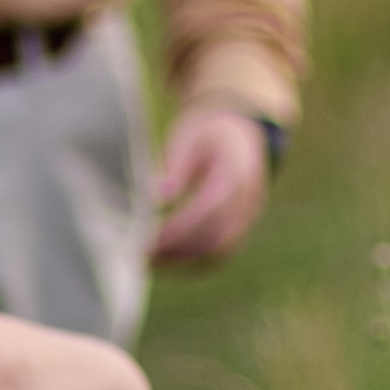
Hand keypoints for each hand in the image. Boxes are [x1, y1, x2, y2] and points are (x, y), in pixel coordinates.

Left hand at [149, 105, 269, 265]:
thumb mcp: (189, 138)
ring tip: (148, 261)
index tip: (146, 239)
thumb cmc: (206, 131)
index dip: (177, 229)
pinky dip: (194, 260)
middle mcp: (248, 200)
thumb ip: (177, 168)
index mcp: (236, 173)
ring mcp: (249, 216)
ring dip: (184, 261)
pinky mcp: (241, 226)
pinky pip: (221, 252)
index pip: (207, 211)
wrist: (238, 127)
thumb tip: (158, 197)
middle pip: (216, 238)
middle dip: (178, 252)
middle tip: (141, 256)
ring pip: (220, 252)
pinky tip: (165, 259)